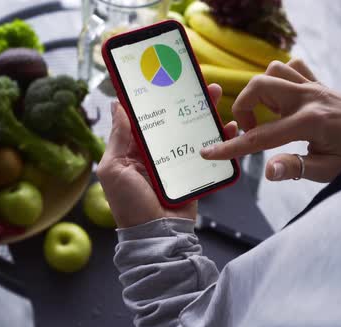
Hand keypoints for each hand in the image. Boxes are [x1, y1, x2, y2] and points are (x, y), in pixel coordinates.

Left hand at [97, 85, 238, 228]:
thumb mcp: (113, 169)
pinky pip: (207, 151)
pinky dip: (219, 138)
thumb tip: (117, 106)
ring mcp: (175, 161)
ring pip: (191, 130)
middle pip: (171, 119)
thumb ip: (118, 138)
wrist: (156, 235)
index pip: (143, 116)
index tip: (161, 76)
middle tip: (195, 80)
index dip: (152, 97)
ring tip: (215, 93)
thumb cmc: (129, 205)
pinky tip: (227, 126)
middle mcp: (155, 152)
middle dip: (183, 98)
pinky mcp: (193, 172)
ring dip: (203, 111)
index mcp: (133, 149)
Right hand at [200, 59, 340, 182]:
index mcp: (309, 122)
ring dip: (261, 91)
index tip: (210, 152)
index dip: (231, 147)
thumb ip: (296, 168)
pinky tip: (282, 98)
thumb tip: (267, 171)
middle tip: (250, 129)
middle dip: (243, 108)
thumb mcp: (329, 170)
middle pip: (259, 86)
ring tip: (266, 114)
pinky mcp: (318, 83)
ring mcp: (313, 86)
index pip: (260, 137)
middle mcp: (308, 98)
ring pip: (273, 71)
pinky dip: (281, 77)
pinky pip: (292, 66)